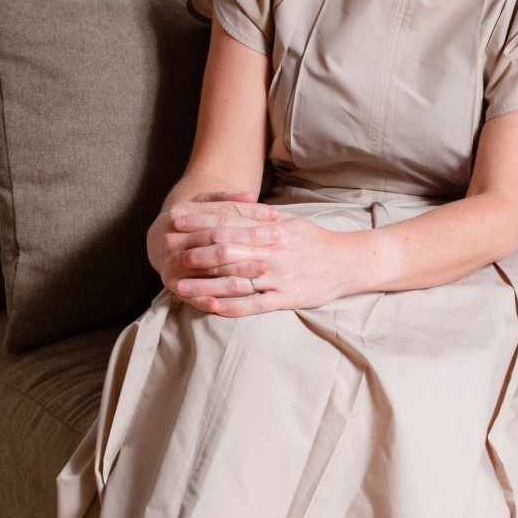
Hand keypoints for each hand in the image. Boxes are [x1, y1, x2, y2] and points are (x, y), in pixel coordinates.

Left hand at [166, 202, 372, 315]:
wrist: (349, 262)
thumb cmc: (315, 240)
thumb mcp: (289, 221)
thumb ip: (259, 217)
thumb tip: (230, 209)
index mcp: (272, 228)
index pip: (229, 223)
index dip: (200, 223)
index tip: (176, 222)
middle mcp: (273, 251)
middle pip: (226, 251)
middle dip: (195, 253)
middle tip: (168, 255)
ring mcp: (279, 276)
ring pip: (235, 281)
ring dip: (204, 284)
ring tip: (179, 287)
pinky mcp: (286, 298)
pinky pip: (253, 305)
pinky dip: (230, 307)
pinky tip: (209, 308)